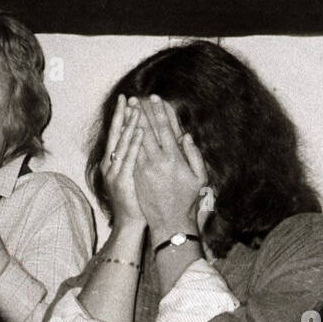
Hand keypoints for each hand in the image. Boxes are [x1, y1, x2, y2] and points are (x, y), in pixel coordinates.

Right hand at [100, 95, 146, 227]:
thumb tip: (139, 140)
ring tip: (136, 108)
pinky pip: (129, 158)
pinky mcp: (122, 181)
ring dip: (129, 124)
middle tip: (127, 97)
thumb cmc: (135, 201)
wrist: (130, 224)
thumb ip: (133, 159)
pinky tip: (139, 130)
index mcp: (112, 163)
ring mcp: (114, 173)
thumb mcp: (132, 176)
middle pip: (115, 135)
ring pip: (121, 143)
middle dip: (122, 115)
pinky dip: (133, 143)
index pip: (116, 135)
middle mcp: (110, 165)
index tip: (127, 100)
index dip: (121, 117)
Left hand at [134, 95, 206, 238]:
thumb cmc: (187, 200)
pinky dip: (127, 141)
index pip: (165, 129)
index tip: (156, 98)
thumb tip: (185, 136)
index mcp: (174, 159)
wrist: (169, 222)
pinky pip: (130, 155)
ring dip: (130, 125)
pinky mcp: (136, 177)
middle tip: (134, 99)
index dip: (159, 112)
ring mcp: (144, 170)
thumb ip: (194, 155)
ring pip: (135, 142)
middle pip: (146, 132)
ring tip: (126, 110)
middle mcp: (157, 162)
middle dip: (140, 114)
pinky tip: (123, 132)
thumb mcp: (199, 177)